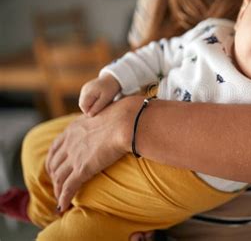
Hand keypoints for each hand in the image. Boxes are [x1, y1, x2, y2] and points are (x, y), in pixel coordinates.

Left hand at [45, 97, 139, 212]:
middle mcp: (70, 142)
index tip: (55, 166)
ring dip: (58, 190)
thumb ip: (103, 120)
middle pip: (54, 163)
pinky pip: (68, 187)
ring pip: (59, 177)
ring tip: (60, 199)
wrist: (127, 121)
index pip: (57, 146)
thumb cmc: (125, 116)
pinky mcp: (83, 169)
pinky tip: (63, 206)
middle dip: (53, 176)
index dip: (53, 159)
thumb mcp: (107, 114)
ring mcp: (75, 156)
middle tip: (57, 185)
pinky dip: (63, 198)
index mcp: (74, 128)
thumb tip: (114, 119)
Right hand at [79, 74, 120, 116]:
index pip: (83, 106)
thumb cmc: (111, 89)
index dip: (89, 112)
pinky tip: (98, 101)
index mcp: (88, 92)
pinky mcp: (86, 88)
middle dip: (89, 109)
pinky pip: (85, 98)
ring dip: (90, 105)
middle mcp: (84, 90)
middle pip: (82, 104)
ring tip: (100, 104)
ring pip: (83, 102)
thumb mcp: (106, 99)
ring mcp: (84, 88)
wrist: (113, 78)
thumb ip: (97, 106)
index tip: (98, 113)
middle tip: (100, 109)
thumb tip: (89, 115)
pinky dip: (90, 101)